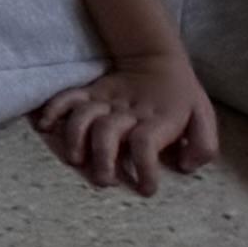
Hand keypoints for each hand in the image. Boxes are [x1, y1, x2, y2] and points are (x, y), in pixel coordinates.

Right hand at [29, 47, 218, 195]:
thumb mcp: (203, 118)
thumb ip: (203, 145)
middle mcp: (129, 111)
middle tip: (104, 181)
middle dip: (102, 160)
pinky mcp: (90, 93)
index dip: (144, 169)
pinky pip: (67, 98)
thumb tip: (183, 166)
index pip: (146, 144)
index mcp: (159, 119)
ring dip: (75, 139)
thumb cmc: (181, 96)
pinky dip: (53, 110)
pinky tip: (44, 126)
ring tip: (74, 160)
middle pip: (108, 133)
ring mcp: (106, 101)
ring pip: (83, 117)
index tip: (146, 189)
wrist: (155, 57)